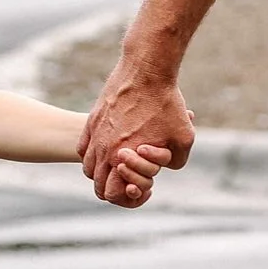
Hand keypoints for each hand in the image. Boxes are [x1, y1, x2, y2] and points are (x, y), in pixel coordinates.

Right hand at [82, 59, 195, 199]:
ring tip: (122, 166)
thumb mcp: (184, 139)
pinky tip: (111, 149)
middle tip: (135, 179)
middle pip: (98, 186)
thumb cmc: (167, 104)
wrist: (147, 69)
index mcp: (122, 158)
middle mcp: (104, 149)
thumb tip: (163, 168)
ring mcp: (95, 133)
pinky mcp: (93, 119)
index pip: (112, 195)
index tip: (147, 188)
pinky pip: (83, 148)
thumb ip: (175, 163)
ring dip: (103, 173)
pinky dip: (93, 155)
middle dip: (116, 188)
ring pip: (88, 168)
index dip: (130, 198)